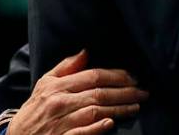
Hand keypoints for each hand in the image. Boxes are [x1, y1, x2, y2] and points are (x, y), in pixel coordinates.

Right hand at [8, 50, 147, 134]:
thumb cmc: (34, 110)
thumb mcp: (45, 84)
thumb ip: (66, 67)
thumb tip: (86, 51)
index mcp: (57, 86)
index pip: (93, 76)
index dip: (116, 76)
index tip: (133, 77)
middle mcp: (59, 103)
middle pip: (99, 94)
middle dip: (124, 92)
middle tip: (143, 92)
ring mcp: (60, 123)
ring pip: (95, 112)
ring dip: (118, 110)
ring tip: (135, 107)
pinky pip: (81, 134)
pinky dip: (96, 129)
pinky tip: (110, 125)